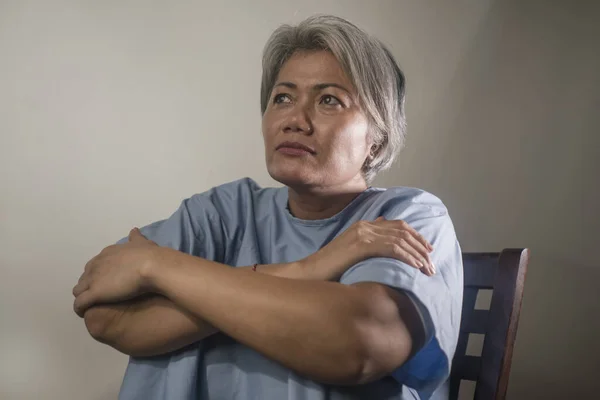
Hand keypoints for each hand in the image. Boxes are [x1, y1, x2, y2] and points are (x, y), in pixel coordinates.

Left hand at [72, 228, 157, 317]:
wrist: (150, 266)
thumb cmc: (148, 255)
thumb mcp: (142, 242)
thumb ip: (136, 237)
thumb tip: (134, 230)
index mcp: (106, 254)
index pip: (94, 265)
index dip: (99, 275)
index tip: (107, 282)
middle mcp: (96, 265)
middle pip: (84, 278)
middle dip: (89, 286)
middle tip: (102, 295)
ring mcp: (93, 279)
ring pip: (78, 291)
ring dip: (83, 298)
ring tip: (93, 306)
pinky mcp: (94, 293)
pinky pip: (79, 304)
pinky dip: (80, 309)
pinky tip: (86, 313)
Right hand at [305, 217, 434, 279]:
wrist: (310, 273)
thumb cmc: (329, 269)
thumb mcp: (350, 253)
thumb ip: (367, 244)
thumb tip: (383, 240)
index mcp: (363, 225)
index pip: (397, 225)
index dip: (415, 236)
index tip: (427, 250)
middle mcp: (364, 225)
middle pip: (402, 230)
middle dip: (420, 246)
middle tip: (432, 262)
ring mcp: (362, 233)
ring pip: (400, 240)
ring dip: (417, 254)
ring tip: (427, 268)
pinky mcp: (361, 245)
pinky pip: (391, 248)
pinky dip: (407, 257)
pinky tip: (415, 267)